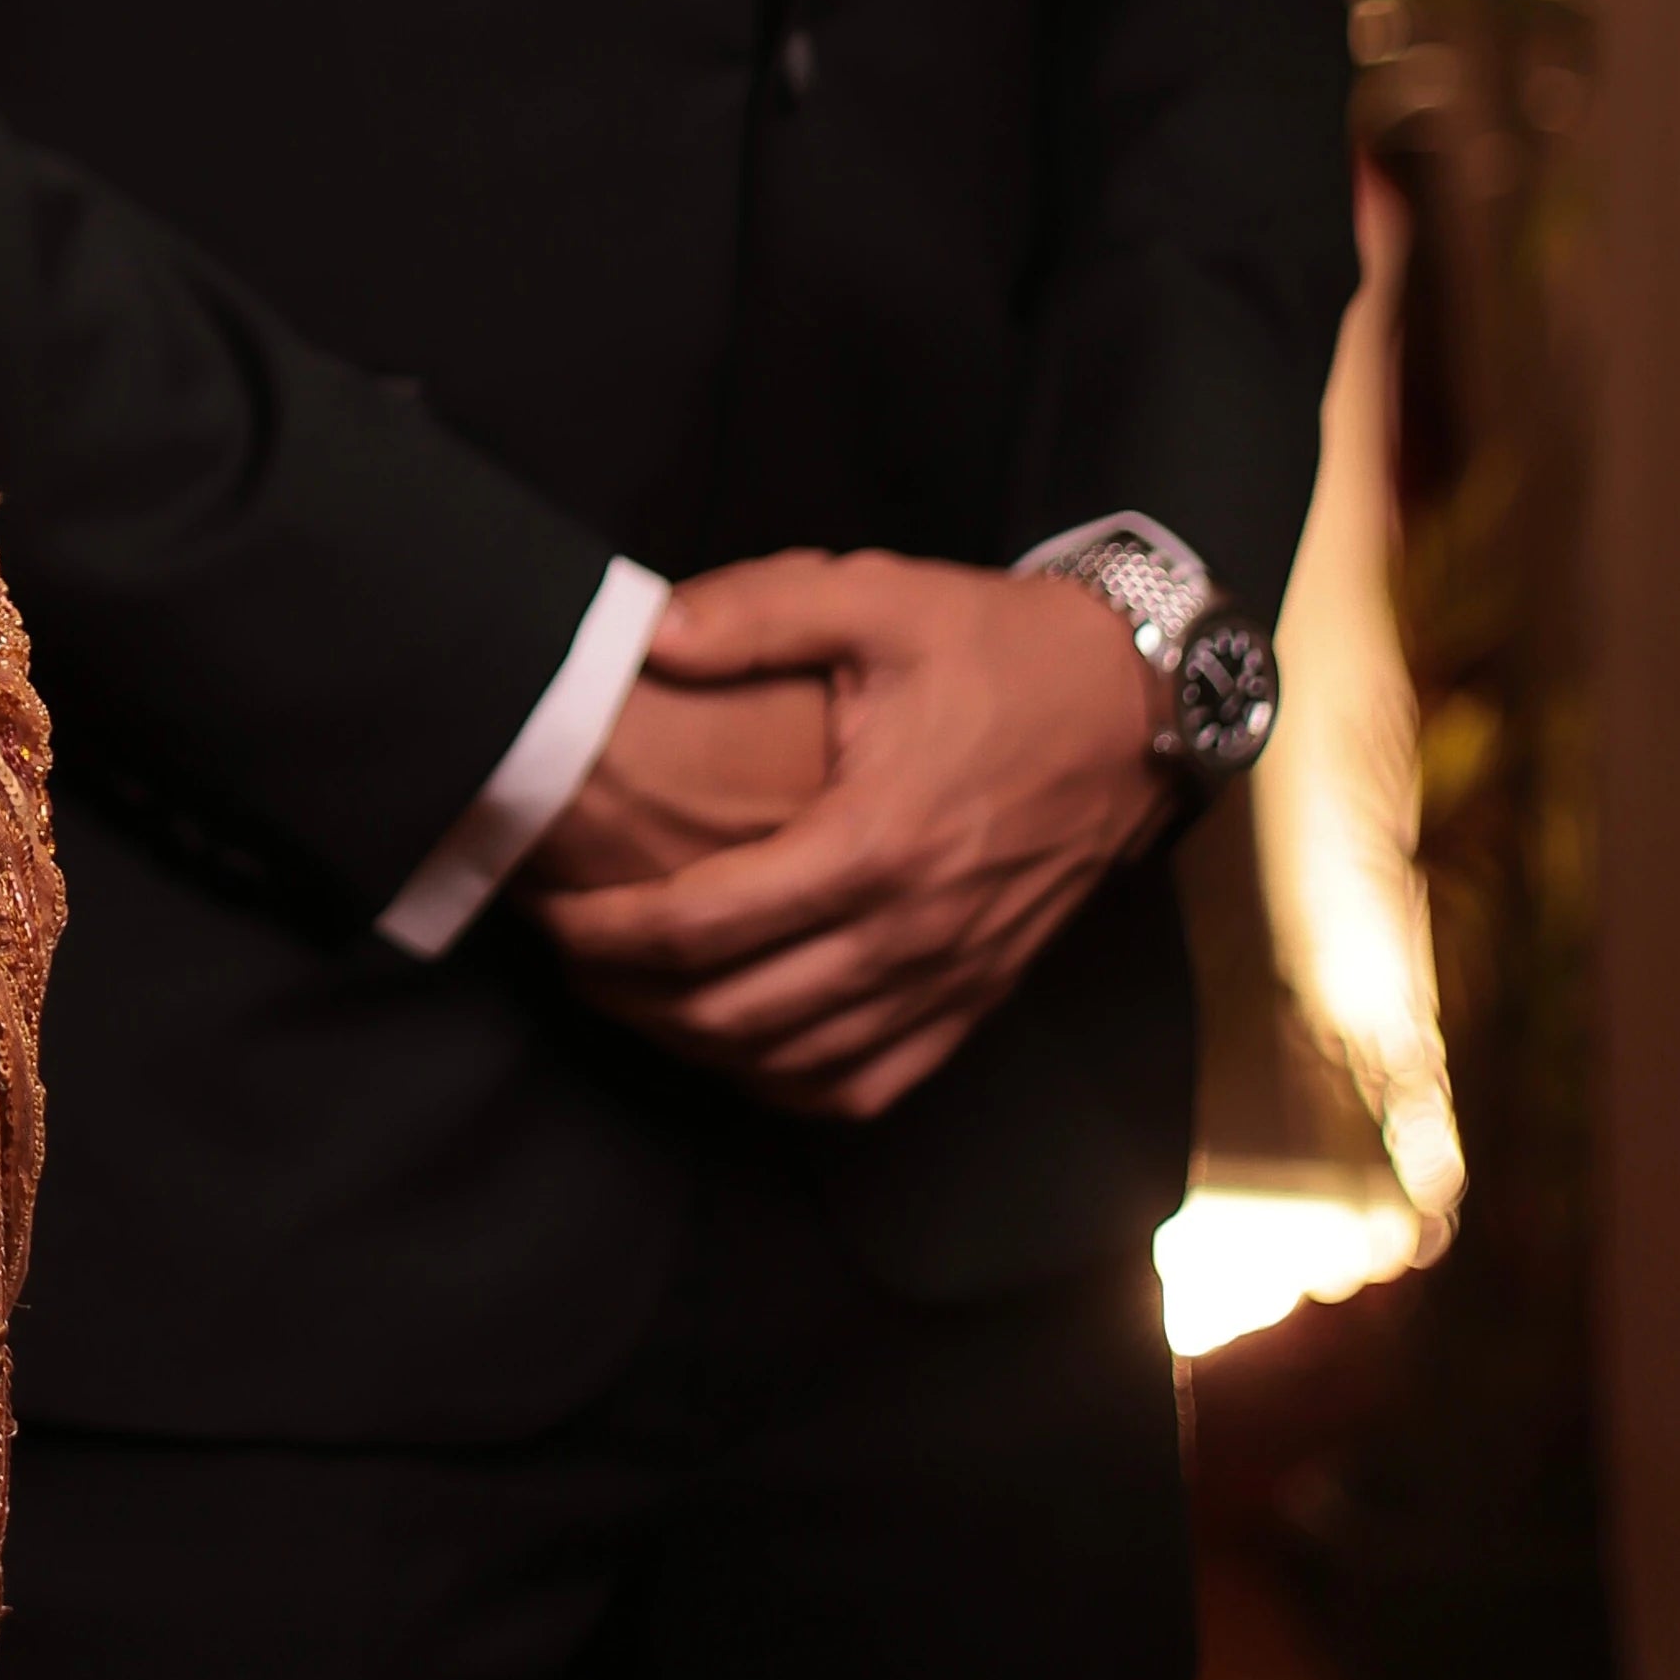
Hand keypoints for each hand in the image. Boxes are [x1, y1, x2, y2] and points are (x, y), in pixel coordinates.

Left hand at [530, 551, 1160, 1119]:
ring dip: (692, 1044)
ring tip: (622, 992)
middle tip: (560, 951)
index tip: (542, 907)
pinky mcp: (979, 996)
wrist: (1136, 705)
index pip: (701, 925)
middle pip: (731, 1013)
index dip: (602, 930)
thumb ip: (755, 612)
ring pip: (792, 1064)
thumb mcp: (876, 597)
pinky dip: (786, 1080)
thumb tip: (649, 635)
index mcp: (874, 841)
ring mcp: (951, 976)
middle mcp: (913, 932)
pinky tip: (732, 1046)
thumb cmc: (998, 648)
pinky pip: (869, 1083)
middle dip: (625, 994)